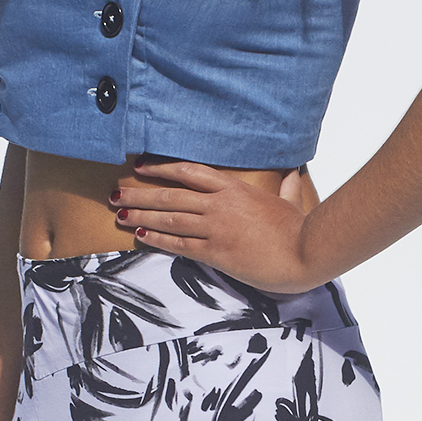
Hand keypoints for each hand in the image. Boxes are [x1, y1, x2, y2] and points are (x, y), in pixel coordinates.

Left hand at [109, 162, 320, 293]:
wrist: (305, 252)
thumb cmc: (300, 229)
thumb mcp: (291, 201)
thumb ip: (287, 187)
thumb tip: (293, 174)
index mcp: (235, 189)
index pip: (190, 172)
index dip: (162, 169)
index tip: (142, 168)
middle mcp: (221, 204)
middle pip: (171, 195)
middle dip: (140, 194)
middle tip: (116, 194)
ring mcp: (217, 228)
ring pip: (170, 218)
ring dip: (142, 216)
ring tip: (120, 214)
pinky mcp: (216, 252)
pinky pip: (179, 244)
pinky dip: (158, 239)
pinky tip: (141, 236)